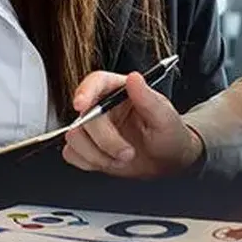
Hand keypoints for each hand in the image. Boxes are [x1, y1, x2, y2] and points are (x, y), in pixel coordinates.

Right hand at [62, 71, 202, 178]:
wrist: (168, 163)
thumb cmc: (169, 136)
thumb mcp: (166, 118)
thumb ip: (148, 99)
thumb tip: (134, 78)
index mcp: (119, 90)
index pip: (96, 82)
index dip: (85, 91)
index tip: (81, 105)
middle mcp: (101, 106)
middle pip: (85, 117)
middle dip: (106, 141)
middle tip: (128, 152)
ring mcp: (91, 128)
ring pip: (75, 137)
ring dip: (98, 154)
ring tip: (122, 158)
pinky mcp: (86, 147)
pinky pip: (71, 153)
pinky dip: (89, 162)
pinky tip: (109, 162)